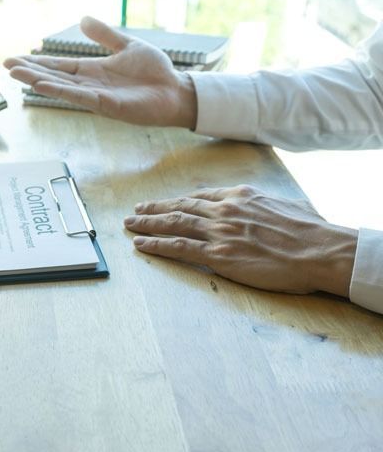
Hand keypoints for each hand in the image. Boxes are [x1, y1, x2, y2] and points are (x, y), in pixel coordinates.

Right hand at [4, 16, 197, 128]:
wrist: (175, 90)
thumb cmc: (155, 72)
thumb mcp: (126, 45)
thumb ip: (104, 35)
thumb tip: (82, 19)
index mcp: (92, 70)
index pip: (58, 65)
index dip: (37, 62)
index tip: (15, 58)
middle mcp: (89, 84)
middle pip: (53, 76)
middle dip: (29, 71)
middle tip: (5, 65)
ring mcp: (95, 96)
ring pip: (60, 87)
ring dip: (37, 80)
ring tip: (15, 73)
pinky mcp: (105, 106)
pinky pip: (78, 97)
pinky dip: (59, 91)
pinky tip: (42, 86)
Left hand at [123, 185, 358, 296]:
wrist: (321, 249)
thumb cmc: (312, 231)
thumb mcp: (288, 205)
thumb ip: (266, 204)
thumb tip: (264, 207)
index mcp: (241, 196)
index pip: (200, 197)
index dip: (178, 201)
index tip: (164, 203)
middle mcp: (225, 210)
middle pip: (180, 207)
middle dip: (154, 209)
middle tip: (135, 211)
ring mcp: (220, 232)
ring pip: (174, 224)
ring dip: (148, 224)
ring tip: (130, 225)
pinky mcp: (219, 255)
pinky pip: (179, 247)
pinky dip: (157, 245)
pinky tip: (141, 245)